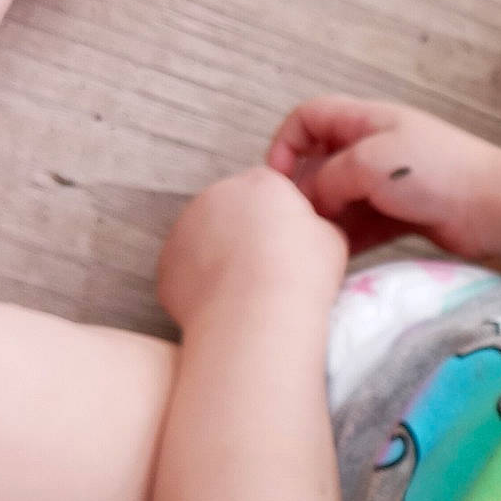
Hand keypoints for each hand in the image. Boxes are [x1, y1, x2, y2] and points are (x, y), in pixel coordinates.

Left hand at [157, 167, 349, 328]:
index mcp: (260, 183)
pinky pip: (189, 271)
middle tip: (271, 269)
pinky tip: (227, 304)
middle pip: (234, 211)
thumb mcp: (333, 239)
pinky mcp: (167, 264)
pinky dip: (204, 285)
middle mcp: (216, 195)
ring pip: (207, 239)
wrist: (256, 317)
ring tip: (249, 290)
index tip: (294, 246)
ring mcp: (184, 228)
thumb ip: (316, 225)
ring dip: (223, 257)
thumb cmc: (302, 274)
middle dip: (248, 233)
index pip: (272, 191)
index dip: (284, 219)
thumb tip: (310, 232)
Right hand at [268, 96, 500, 258]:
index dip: (286, 142)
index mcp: (367, 121)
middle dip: (304, 188)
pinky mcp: (403, 216)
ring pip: (341, 198)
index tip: (278, 177)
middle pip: (321, 162)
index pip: (310, 118)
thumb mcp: (369, 162)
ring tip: (314, 240)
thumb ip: (329, 176)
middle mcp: (376, 148)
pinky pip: (363, 225)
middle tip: (295, 218)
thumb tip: (312, 200)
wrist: (494, 207)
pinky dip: (348, 237)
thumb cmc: (436, 172)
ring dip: (325, 217)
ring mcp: (390, 184)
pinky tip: (334, 256)